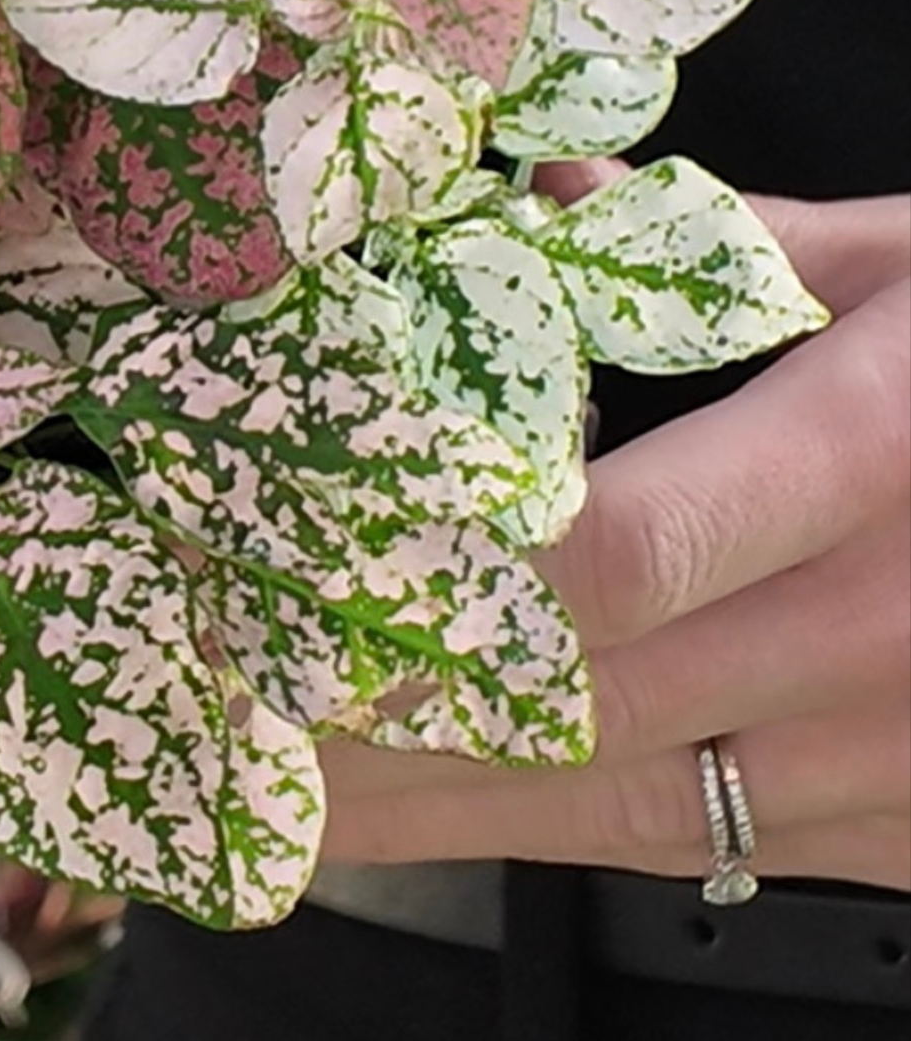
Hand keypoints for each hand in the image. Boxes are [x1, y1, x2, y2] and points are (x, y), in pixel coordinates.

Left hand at [319, 179, 910, 891]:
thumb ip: (724, 243)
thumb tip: (523, 195)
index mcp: (881, 454)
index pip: (621, 546)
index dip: (444, 573)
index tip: (282, 564)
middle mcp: (889, 625)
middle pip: (578, 698)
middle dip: (377, 707)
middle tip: (200, 691)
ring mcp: (908, 756)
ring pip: (620, 803)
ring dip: (423, 806)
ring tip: (258, 788)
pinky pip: (697, 845)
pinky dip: (534, 836)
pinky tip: (415, 822)